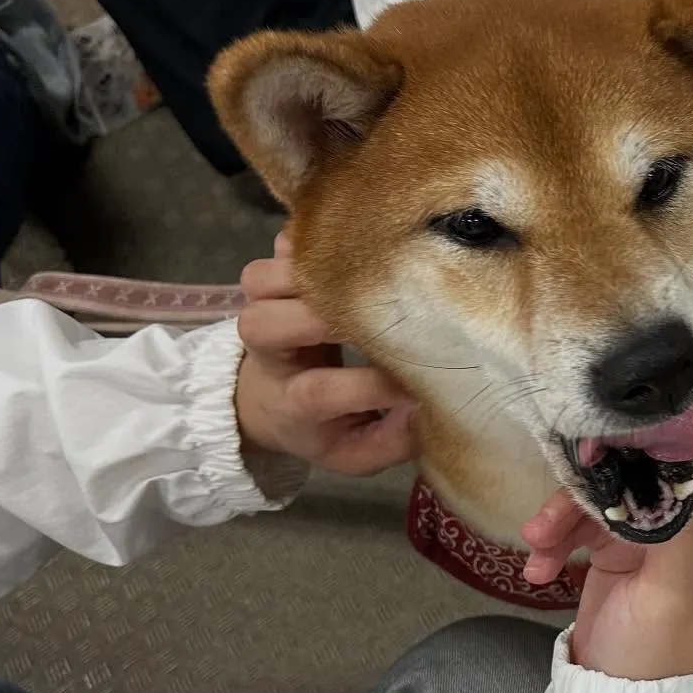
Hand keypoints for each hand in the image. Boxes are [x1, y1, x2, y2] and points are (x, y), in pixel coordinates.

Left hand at [235, 231, 414, 475]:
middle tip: (382, 315)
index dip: (371, 385)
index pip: (320, 391)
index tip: (420, 383)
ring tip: (362, 275)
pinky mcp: (271, 280)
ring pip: (261, 280)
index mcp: (292, 405)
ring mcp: (262, 310)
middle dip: (322, 316)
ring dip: (309, 271)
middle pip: (265, 327)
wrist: (271, 404)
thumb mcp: (359, 453)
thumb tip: (430, 404)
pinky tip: (351, 241)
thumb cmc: (326, 428)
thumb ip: (395, 439)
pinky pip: (278, 246)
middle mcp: (268, 356)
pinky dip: (310, 239)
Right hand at [521, 400, 692, 679]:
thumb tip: (672, 460)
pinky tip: (538, 567)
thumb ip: (674, 526)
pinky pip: (583, 525)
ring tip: (539, 537)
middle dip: (619, 463)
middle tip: (584, 453)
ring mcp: (652, 541)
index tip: (680, 404)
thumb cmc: (658, 660)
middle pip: (664, 469)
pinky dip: (556, 539)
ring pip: (613, 493)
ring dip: (570, 508)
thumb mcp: (671, 592)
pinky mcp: (613, 554)